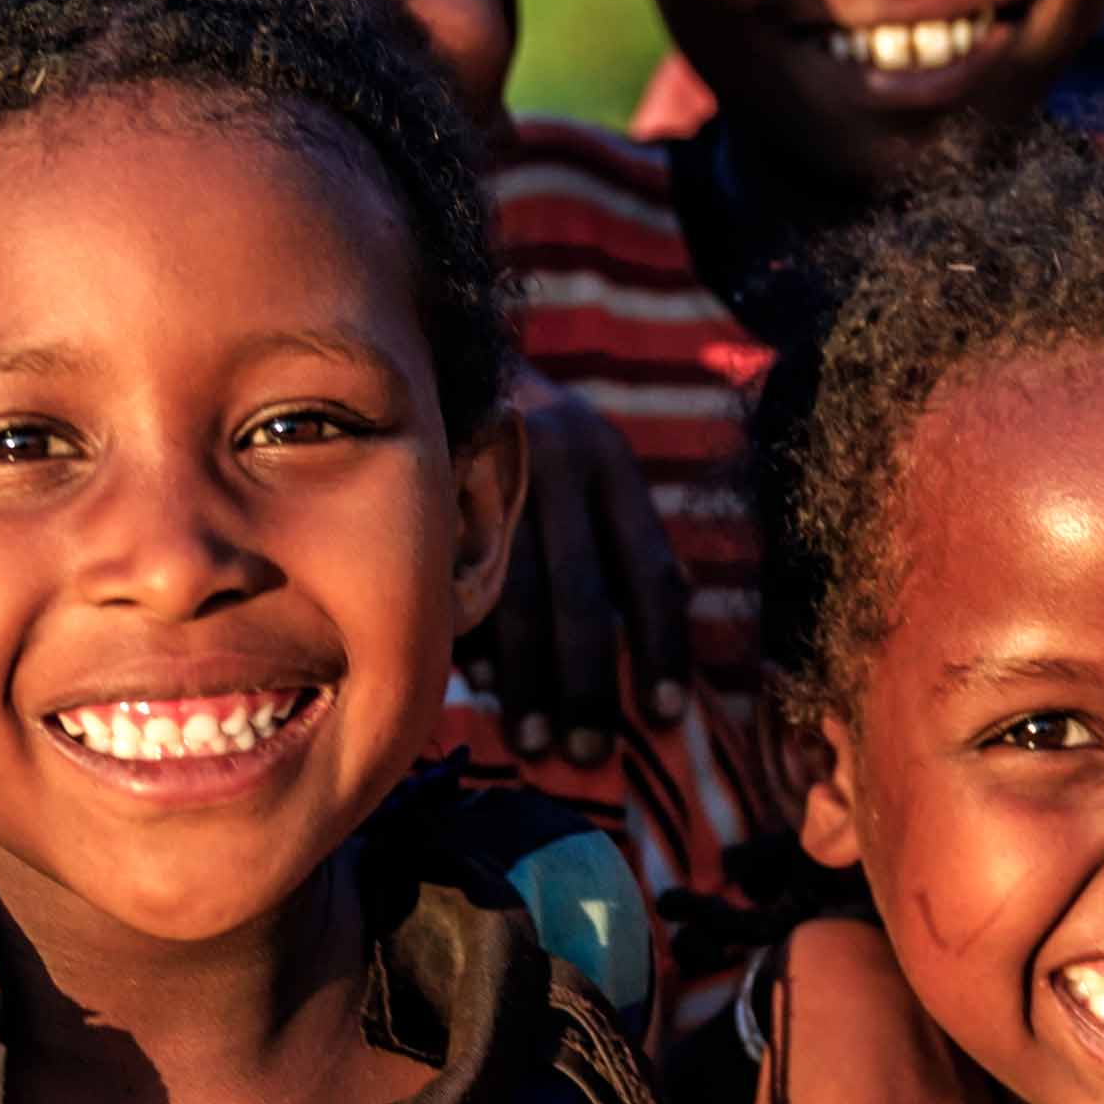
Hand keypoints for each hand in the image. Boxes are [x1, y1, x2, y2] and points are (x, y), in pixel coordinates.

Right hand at [459, 372, 691, 768]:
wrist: (443, 350)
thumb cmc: (539, 439)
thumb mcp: (598, 467)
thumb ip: (629, 538)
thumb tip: (675, 621)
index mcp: (609, 462)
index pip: (647, 568)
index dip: (659, 648)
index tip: (662, 715)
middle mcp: (553, 462)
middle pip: (576, 593)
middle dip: (584, 682)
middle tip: (586, 753)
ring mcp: (483, 474)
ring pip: (510, 596)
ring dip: (524, 679)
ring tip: (534, 742)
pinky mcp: (427, 490)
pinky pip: (451, 580)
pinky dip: (468, 639)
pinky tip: (481, 689)